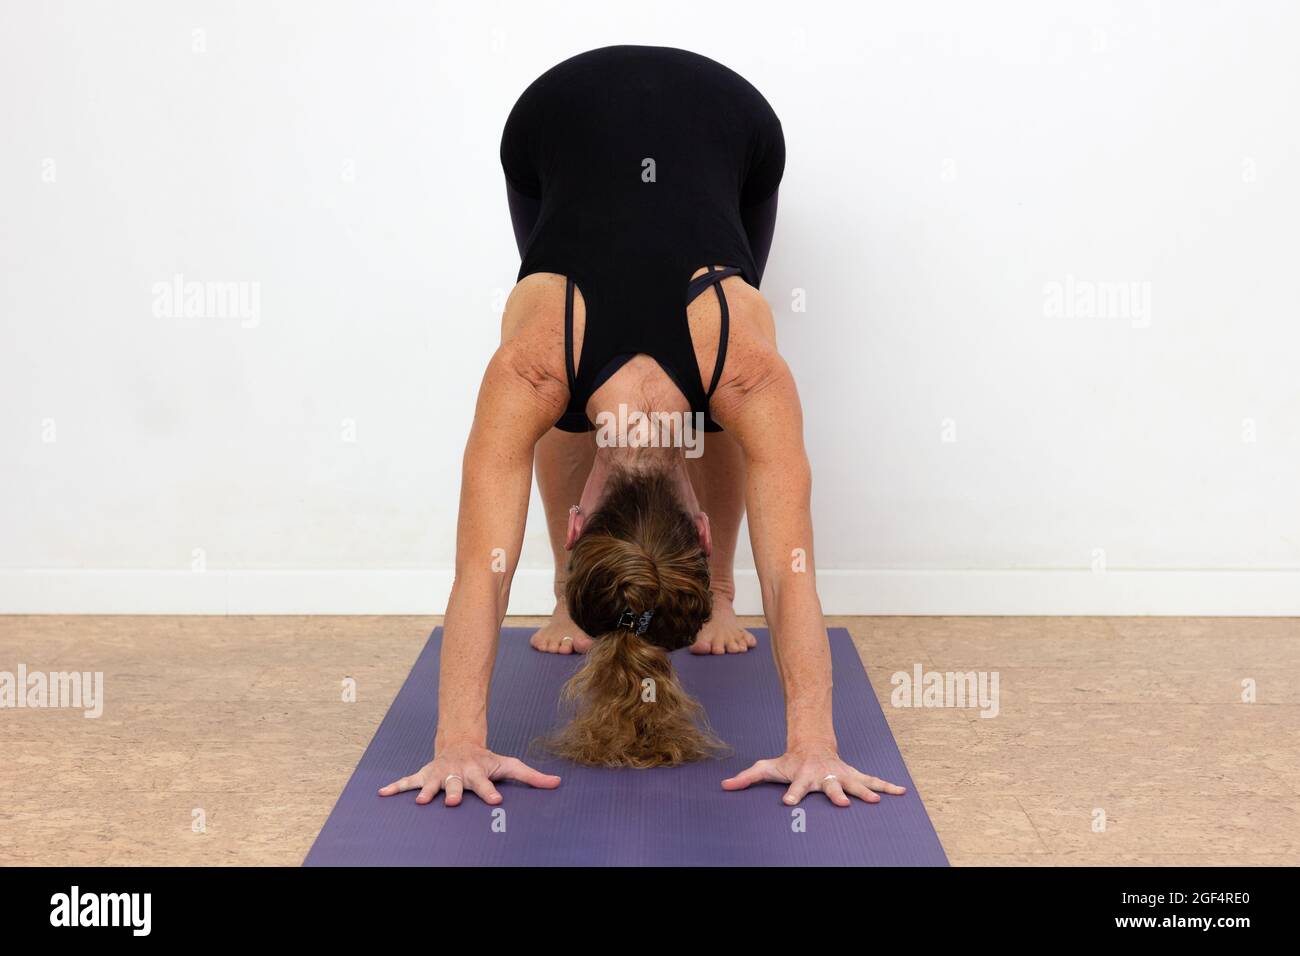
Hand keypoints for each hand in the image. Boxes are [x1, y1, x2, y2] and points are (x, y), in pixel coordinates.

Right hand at [379, 741, 561, 805]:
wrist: (460, 742)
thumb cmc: (486, 760)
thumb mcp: (510, 765)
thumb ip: (532, 776)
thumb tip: (558, 783)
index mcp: (478, 772)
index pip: (486, 784)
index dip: (491, 792)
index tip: (496, 800)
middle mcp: (458, 773)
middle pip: (456, 784)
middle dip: (454, 792)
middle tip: (451, 801)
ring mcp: (440, 774)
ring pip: (432, 783)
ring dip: (427, 791)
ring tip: (421, 802)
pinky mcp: (425, 775)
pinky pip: (408, 781)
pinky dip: (395, 787)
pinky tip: (382, 794)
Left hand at [721, 745, 905, 806]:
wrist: (812, 742)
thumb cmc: (788, 760)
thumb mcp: (767, 767)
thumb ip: (747, 778)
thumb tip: (725, 785)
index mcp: (803, 777)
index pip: (795, 787)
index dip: (791, 795)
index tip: (788, 803)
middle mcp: (823, 776)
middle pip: (830, 786)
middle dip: (836, 794)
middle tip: (843, 803)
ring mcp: (840, 775)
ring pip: (855, 782)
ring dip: (866, 790)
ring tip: (876, 800)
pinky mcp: (852, 775)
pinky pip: (871, 780)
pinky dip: (886, 786)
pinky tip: (900, 792)